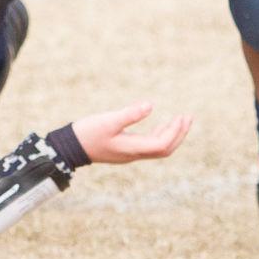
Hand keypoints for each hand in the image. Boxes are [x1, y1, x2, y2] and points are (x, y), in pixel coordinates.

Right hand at [71, 102, 191, 164]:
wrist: (70, 147)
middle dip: (178, 134)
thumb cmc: (88, 133)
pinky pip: (149, 146)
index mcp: (132, 148)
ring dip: (170, 135)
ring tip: (180, 120)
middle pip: (164, 149)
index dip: (175, 132)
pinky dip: (158, 135)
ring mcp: (129, 153)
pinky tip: (159, 125)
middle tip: (188, 117)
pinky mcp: (124, 150)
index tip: (182, 116)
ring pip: (157, 148)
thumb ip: (130, 114)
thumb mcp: (108, 121)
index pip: (162, 145)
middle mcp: (134, 154)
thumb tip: (151, 105)